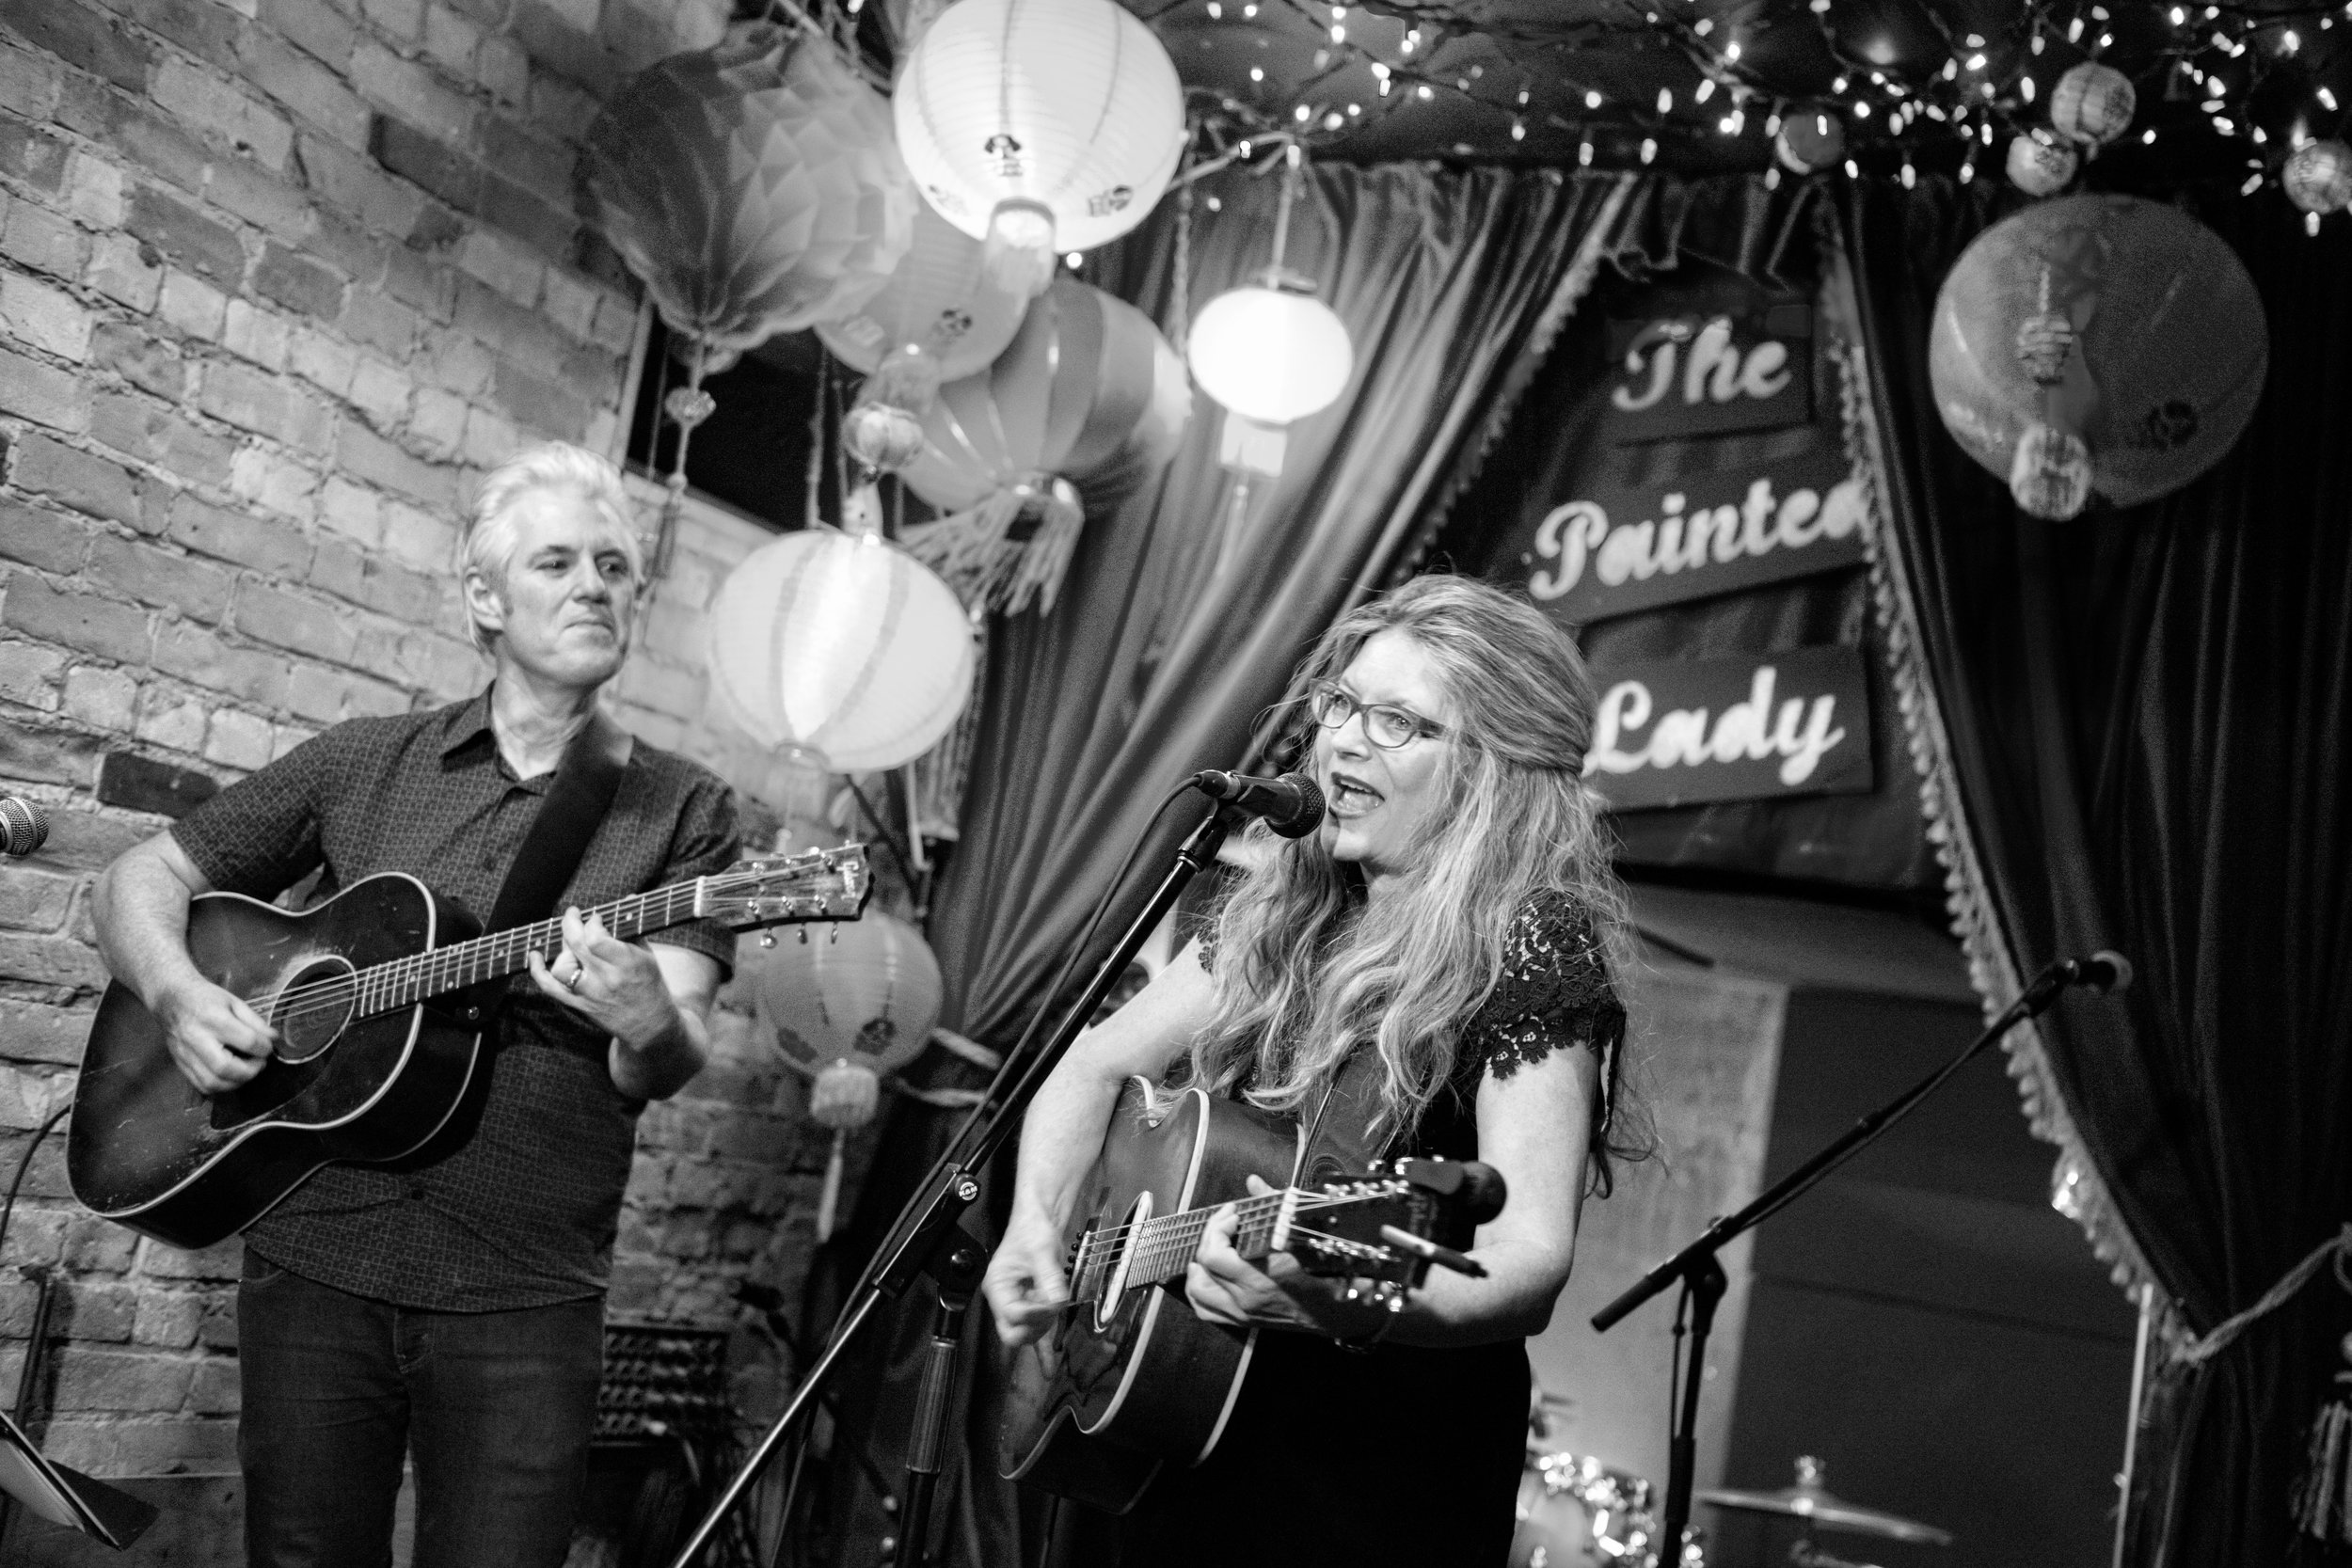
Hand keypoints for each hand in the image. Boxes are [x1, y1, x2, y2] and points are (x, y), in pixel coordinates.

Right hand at [154, 975, 274, 1094]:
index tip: (269, 1046)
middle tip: (260, 1063)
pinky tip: (230, 1077)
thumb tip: (273, 1038)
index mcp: (213, 1018)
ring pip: (211, 1082)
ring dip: (236, 1083)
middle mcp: (196, 1038)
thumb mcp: (234, 1001)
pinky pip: (200, 1085)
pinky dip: (220, 1086)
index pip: (246, 1041)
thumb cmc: (205, 997)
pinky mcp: (179, 1064)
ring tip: (247, 1071)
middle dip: (250, 1071)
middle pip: (225, 1068)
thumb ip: (255, 1021)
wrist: (171, 999)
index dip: (264, 1047)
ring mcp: (185, 1054)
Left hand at [527, 906, 678, 1047]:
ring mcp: (589, 994)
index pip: (597, 939)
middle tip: (574, 913)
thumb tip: (628, 899)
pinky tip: (535, 955)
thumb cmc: (650, 986)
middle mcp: (605, 980)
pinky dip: (538, 971)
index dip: (592, 922)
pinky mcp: (578, 1005)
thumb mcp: (648, 955)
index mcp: (626, 965)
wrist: (649, 1025)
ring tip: (572, 942)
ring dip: (563, 949)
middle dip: (571, 923)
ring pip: (562, 966)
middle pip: (577, 946)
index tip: (597, 917)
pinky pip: (551, 988)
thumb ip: (632, 928)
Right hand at [984, 1213, 1072, 1347]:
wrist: (1039, 1221)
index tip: (1051, 1302)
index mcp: (997, 1286)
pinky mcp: (1031, 1306)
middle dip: (1035, 1325)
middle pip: (1014, 1332)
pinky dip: (1042, 1351)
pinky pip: (1036, 1333)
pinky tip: (1047, 1368)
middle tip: (1051, 1309)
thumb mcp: (1042, 1251)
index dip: (1034, 1313)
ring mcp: (1018, 1304)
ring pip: (1028, 1333)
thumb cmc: (1031, 1230)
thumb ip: (1049, 1278)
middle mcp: (1004, 1298)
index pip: (1012, 1314)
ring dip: (1044, 1325)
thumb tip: (1057, 1302)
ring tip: (1055, 1302)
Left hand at [1185, 1175, 1387, 1336]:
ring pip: (1199, 1290)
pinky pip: (1206, 1311)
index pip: (1214, 1253)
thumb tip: (1253, 1182)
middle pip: (1204, 1265)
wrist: (1340, 1312)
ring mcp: (1244, 1312)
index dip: (1217, 1226)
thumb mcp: (1304, 1233)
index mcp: (1264, 1275)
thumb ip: (1275, 1205)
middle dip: (1210, 1235)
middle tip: (1226, 1222)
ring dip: (1198, 1266)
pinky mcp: (1244, 1321)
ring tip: (1211, 1248)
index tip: (1234, 1213)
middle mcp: (1248, 1296)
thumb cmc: (1327, 1270)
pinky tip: (1207, 1276)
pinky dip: (1199, 1292)